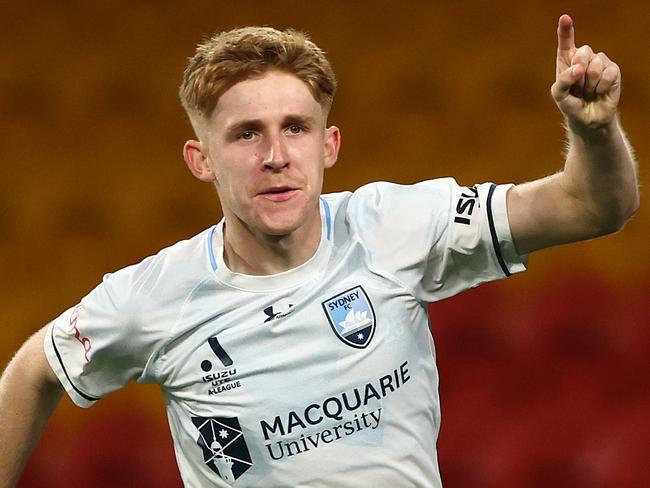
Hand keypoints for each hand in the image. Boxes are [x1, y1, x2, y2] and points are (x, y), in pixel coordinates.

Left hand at [551, 14, 620, 128]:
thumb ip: (563, 80)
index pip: (566, 42)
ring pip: (595, 65)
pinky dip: (601, 86)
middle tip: (578, 87)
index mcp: (567, 61)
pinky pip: (607, 73)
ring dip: (589, 83)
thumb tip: (578, 68)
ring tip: (588, 91)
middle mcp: (584, 58)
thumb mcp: (558, 94)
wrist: (587, 118)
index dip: (566, 30)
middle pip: (582, 52)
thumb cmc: (570, 104)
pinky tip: (599, 92)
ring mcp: (600, 62)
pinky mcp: (613, 70)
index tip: (565, 18)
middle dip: (578, 73)